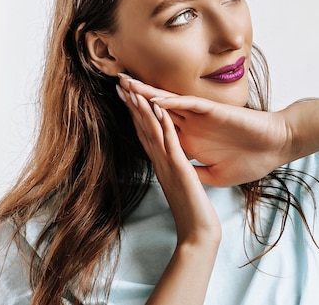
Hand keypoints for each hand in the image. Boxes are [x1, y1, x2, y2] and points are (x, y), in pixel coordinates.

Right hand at [115, 82, 220, 245]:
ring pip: (152, 132)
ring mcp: (167, 165)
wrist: (197, 234)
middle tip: (120, 85)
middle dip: (132, 106)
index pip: (144, 135)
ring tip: (132, 89)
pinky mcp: (180, 169)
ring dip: (142, 109)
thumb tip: (169, 165)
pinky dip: (164, 123)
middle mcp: (159, 163)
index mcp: (161, 165)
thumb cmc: (190, 212)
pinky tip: (158, 107)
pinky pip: (171, 142)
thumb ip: (172, 173)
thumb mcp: (179, 187)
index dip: (135, 114)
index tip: (126, 96)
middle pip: (142, 129)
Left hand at [117, 75, 292, 186]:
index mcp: (191, 138)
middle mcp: (194, 124)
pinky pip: (189, 105)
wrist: (275, 150)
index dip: (140, 118)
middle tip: (116, 85)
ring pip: (169, 101)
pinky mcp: (215, 112)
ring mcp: (203, 117)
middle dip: (136, 98)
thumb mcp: (215, 174)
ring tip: (127, 84)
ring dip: (148, 93)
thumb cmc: (250, 160)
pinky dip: (172, 102)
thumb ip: (195, 171)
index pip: (160, 126)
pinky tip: (154, 99)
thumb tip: (180, 175)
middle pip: (159, 109)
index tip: (121, 110)